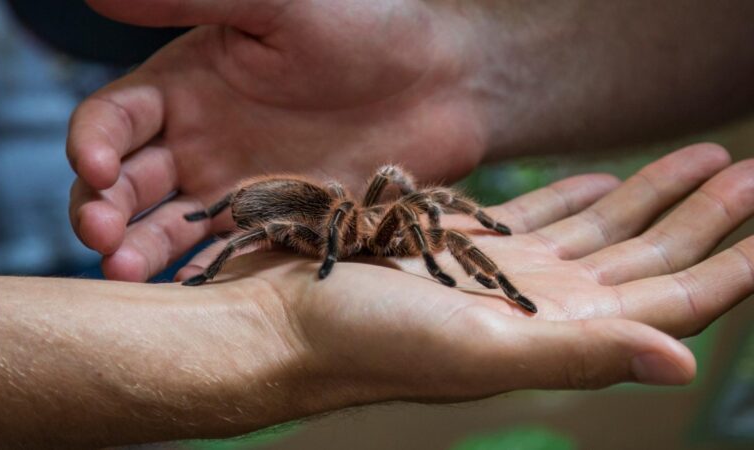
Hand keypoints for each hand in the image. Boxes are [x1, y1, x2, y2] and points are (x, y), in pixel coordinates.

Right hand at [68, 0, 493, 280]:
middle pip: (126, 186)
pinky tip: (186, 289)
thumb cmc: (367, 27)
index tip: (95, 164)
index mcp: (186, 87)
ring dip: (137, 251)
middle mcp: (201, 143)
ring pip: (166, 229)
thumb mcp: (276, 6)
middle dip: (102, 210)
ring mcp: (241, 191)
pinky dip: (203, 274)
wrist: (446, 83)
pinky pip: (229, 256)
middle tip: (103, 235)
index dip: (91, 142)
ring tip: (125, 273)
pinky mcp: (282, 227)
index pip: (112, 120)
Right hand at [181, 144, 752, 398]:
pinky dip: (584, 194)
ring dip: (657, 195)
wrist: (289, 325)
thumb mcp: (481, 352)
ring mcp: (514, 276)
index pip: (677, 299)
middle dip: (709, 215)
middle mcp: (551, 306)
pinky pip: (547, 216)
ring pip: (609, 230)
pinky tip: (607, 177)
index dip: (736, 264)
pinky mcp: (473, 249)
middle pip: (653, 256)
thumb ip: (583, 357)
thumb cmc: (371, 346)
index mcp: (565, 332)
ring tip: (707, 159)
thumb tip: (682, 367)